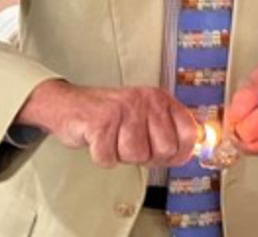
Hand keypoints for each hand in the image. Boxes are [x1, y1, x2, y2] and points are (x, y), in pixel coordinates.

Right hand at [14, 80, 197, 167]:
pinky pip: (109, 158)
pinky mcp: (100, 123)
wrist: (68, 105)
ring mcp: (123, 111)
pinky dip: (101, 156)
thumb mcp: (146, 115)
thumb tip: (190, 153)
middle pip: (164, 150)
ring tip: (113, 139)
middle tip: (130, 144)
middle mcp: (146, 101)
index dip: (180, 153)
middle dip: (147, 156)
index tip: (167, 155)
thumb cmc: (110, 115)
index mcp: (161, 100)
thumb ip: (169, 131)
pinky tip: (98, 141)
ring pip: (136, 156)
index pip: (189, 134)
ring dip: (121, 155)